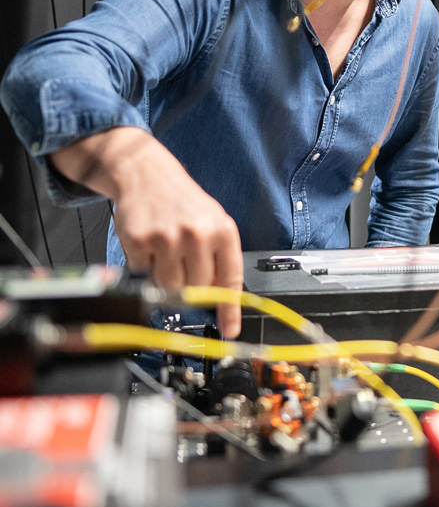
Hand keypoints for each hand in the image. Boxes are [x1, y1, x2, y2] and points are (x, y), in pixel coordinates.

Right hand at [50, 127, 243, 337]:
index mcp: (222, 231)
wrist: (147, 175)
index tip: (230, 331)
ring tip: (166, 254)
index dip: (230, 310)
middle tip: (183, 266)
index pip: (230, 281)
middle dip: (191, 286)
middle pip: (197, 289)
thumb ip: (220, 260)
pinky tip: (149, 247)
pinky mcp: (140, 241)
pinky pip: (143, 275)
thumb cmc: (183, 204)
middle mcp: (197, 234)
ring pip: (170, 287)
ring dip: (166, 279)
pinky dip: (145, 268)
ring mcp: (167, 238)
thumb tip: (221, 302)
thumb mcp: (213, 223)